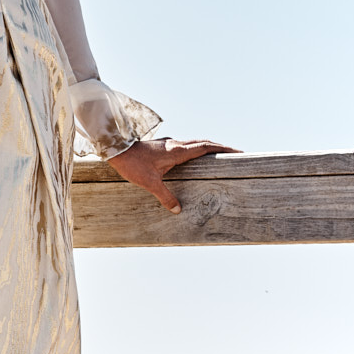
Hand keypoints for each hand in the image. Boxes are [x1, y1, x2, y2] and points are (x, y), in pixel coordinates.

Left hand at [106, 137, 239, 213]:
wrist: (116, 149)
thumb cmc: (133, 164)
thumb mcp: (149, 183)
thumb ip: (165, 196)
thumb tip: (177, 210)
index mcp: (178, 151)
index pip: (206, 147)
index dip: (223, 149)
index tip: (237, 151)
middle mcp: (176, 144)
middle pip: (204, 143)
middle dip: (220, 148)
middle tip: (234, 154)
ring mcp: (169, 144)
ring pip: (194, 143)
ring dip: (208, 148)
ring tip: (218, 156)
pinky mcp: (162, 146)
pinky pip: (185, 146)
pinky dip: (195, 150)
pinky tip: (192, 159)